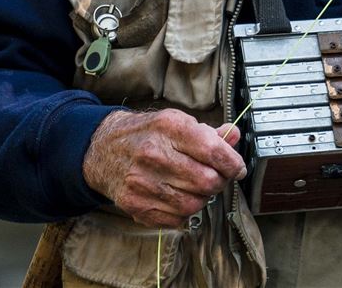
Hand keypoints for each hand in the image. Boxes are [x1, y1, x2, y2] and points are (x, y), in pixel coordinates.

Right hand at [82, 109, 246, 227]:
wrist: (105, 150)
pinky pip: (177, 219)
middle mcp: (154, 154)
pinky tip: (179, 196)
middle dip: (220, 182)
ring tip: (196, 186)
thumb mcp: (177, 122)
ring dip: (203, 198)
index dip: (233, 163)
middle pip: (207, 181)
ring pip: (195, 204)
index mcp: (169, 128)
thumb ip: (209, 133)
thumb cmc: (147, 135)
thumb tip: (234, 136)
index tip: (237, 168)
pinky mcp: (136, 205)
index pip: (213, 151)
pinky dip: (185, 212)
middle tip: (217, 177)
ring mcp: (143, 182)